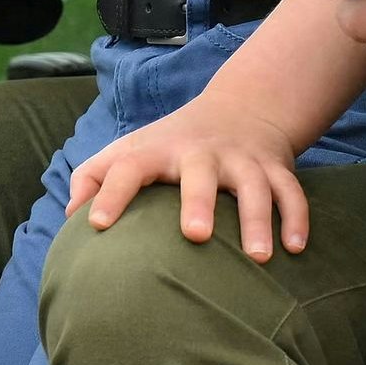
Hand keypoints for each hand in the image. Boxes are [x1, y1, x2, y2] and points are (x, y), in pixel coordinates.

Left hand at [67, 95, 316, 260]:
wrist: (241, 107)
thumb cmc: (171, 143)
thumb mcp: (131, 148)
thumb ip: (93, 176)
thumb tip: (68, 216)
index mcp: (159, 150)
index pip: (128, 167)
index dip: (110, 193)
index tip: (97, 225)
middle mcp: (201, 153)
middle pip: (200, 173)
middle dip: (199, 201)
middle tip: (195, 234)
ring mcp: (242, 159)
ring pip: (255, 186)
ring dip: (258, 219)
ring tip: (258, 257)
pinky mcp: (275, 168)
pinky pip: (291, 192)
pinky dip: (297, 218)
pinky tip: (296, 248)